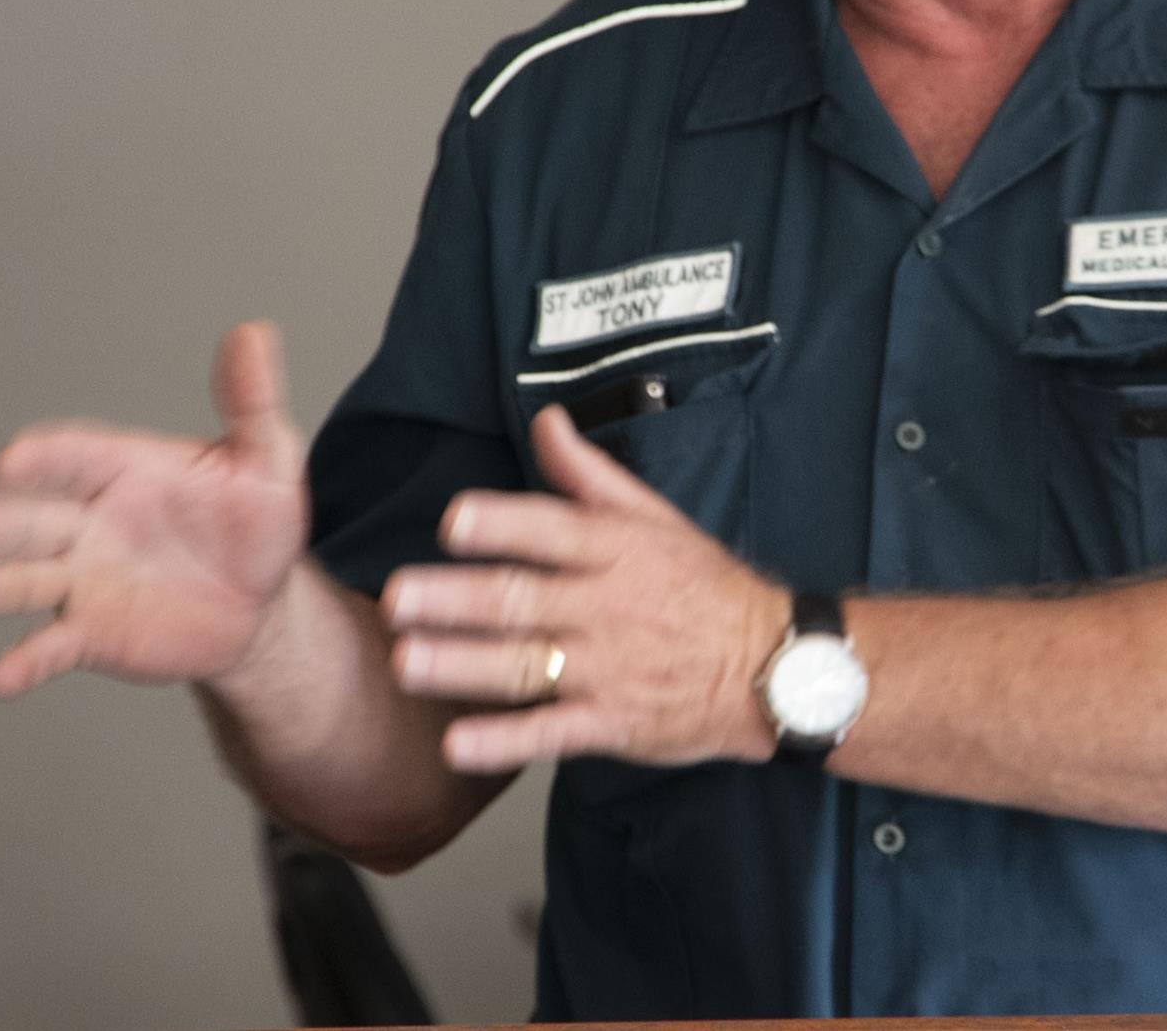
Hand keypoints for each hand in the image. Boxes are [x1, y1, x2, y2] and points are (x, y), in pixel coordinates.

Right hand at [0, 322, 308, 695]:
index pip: (79, 457)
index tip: (11, 459)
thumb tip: (253, 333)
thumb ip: (252, 402)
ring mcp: (84, 580)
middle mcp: (91, 523)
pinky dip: (25, 662)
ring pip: (24, 580)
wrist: (263, 603)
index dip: (47, 458)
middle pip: (33, 519)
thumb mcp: (267, 460)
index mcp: (126, 470)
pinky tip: (3, 676)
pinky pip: (52, 648)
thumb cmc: (256, 522)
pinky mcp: (91, 633)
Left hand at [382, 405, 788, 772]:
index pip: (553, 529)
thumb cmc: (702, 584)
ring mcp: (608, 668)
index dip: (504, 524)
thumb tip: (544, 420)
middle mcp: (607, 606)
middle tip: (397, 597)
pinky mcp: (612, 723)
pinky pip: (552, 733)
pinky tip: (458, 745)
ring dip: (463, 666)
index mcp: (617, 549)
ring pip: (526, 665)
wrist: (769, 664)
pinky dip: (505, 741)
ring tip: (408, 663)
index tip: (453, 521)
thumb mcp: (654, 516)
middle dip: (455, 600)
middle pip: (522, 599)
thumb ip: (588, 473)